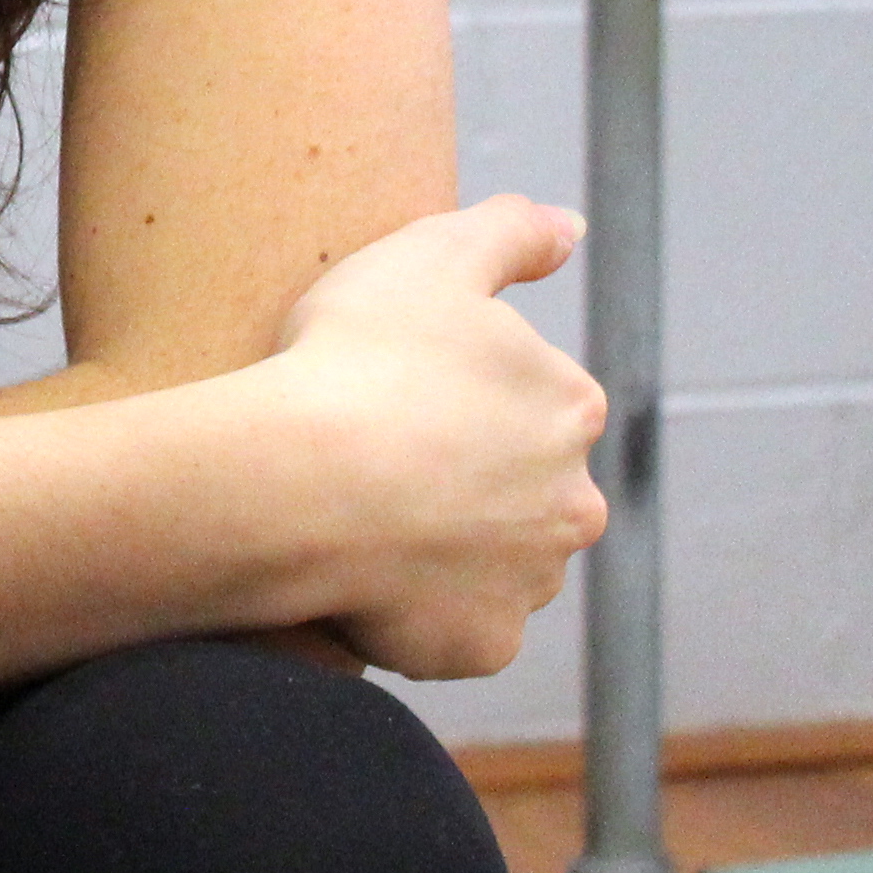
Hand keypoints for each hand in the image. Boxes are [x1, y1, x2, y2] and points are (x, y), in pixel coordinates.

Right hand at [259, 194, 609, 680]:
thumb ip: (510, 232)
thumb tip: (571, 227)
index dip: (457, 384)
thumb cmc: (359, 357)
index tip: (395, 379)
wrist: (299, 482)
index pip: (529, 395)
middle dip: (465, 471)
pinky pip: (451, 624)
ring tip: (357, 505)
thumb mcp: (429, 255)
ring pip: (490, 555)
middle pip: (521, 483)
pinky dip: (417, 603)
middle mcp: (573, 503)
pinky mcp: (477, 645)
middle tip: (373, 444)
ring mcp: (527, 583)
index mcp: (568, 407)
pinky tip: (360, 566)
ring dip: (444, 537)